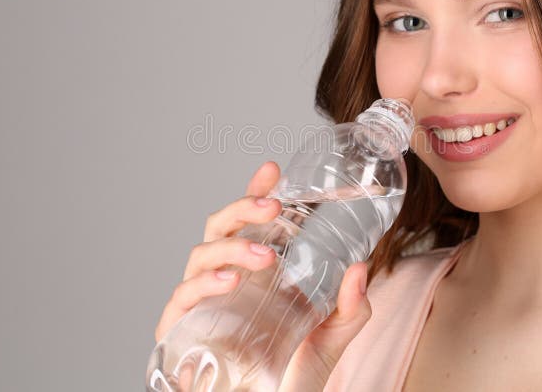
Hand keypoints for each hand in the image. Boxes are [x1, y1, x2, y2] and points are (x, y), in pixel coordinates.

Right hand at [154, 160, 371, 390]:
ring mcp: (202, 302)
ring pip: (200, 254)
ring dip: (232, 247)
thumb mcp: (331, 336)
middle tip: (273, 206)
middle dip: (243, 207)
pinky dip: (202, 284)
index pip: (250, 222)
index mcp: (255, 272)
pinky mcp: (182, 329)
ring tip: (265, 256)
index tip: (272, 171)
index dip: (256, 193)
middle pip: (221, 227)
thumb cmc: (291, 371)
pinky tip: (229, 282)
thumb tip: (359, 270)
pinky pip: (182, 297)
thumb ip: (350, 306)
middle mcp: (225, 279)